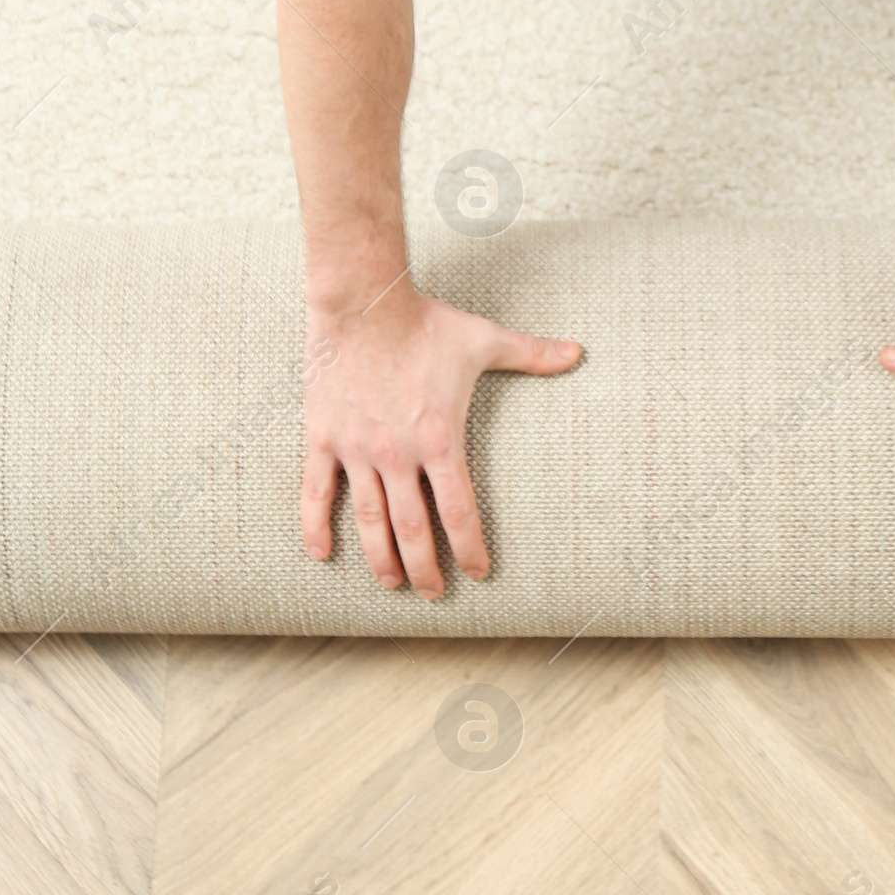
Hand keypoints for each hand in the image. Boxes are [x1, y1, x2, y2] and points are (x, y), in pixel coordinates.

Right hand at [300, 281, 580, 596]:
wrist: (364, 301)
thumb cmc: (427, 323)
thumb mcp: (484, 340)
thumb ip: (532, 354)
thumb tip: (578, 351)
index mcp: (440, 439)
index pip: (460, 511)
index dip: (470, 548)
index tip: (478, 573)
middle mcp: (398, 453)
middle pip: (413, 529)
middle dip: (425, 567)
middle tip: (433, 593)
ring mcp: (357, 449)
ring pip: (369, 519)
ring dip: (380, 558)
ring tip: (391, 584)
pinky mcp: (324, 438)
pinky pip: (317, 492)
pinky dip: (316, 526)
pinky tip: (323, 555)